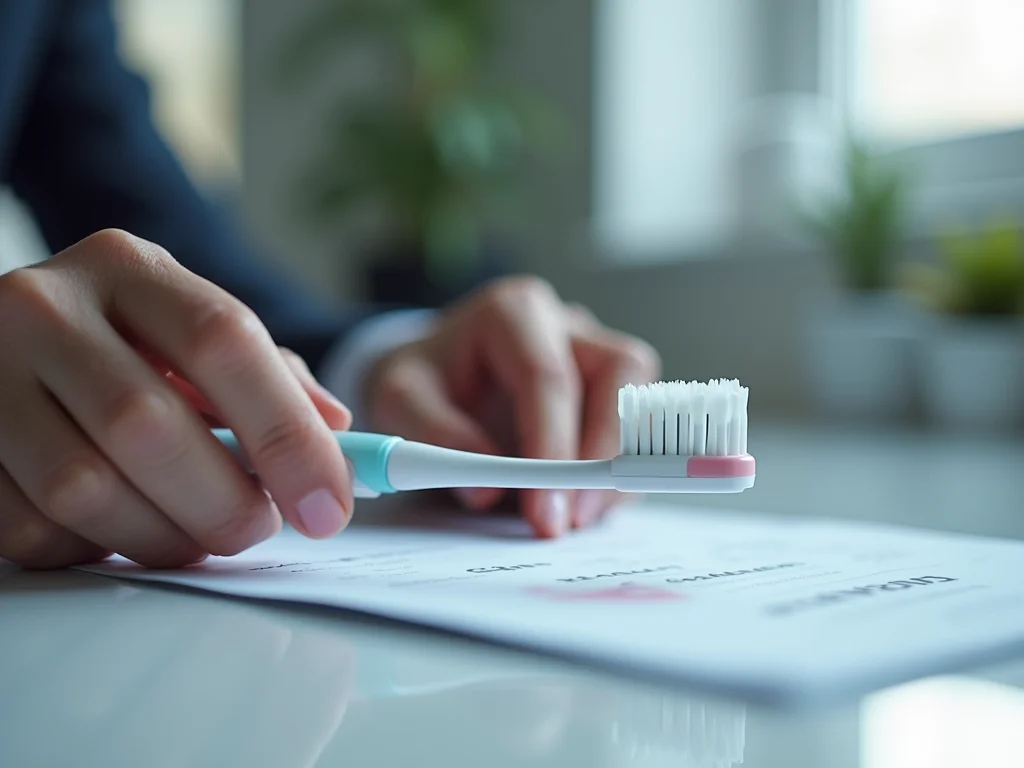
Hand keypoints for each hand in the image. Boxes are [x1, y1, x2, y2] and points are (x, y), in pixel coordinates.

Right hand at [0, 229, 353, 569]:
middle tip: (257, 528)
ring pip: (84, 487)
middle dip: (223, 502)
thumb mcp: (192, 330)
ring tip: (196, 535)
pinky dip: (93, 546)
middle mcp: (44, 307)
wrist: (3, 341)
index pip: (223, 342)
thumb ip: (268, 376)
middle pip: (149, 425)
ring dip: (163, 536)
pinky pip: (31, 527)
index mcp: (128, 268)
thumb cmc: (125, 345)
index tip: (328, 505)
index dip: (286, 435)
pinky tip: (118, 525)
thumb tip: (335, 431)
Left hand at [364, 276, 659, 537]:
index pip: (548, 375)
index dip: (553, 445)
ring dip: (620, 465)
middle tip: (574, 519)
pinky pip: (638, 433)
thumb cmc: (423, 382)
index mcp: (513, 312)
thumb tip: (488, 490)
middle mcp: (567, 325)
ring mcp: (596, 355)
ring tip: (580, 518)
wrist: (434, 380)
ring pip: (642, 399)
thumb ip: (435, 436)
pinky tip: (586, 507)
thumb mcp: (399, 400)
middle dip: (603, 454)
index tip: (545, 509)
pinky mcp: (611, 394)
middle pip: (619, 372)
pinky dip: (618, 476)